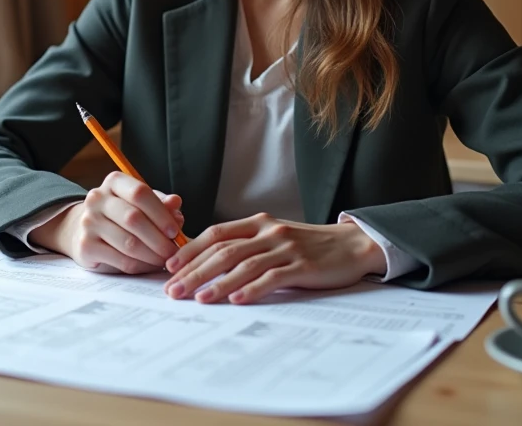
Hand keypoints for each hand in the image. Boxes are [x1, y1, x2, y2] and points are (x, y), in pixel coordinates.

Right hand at [29, 171, 184, 274]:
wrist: (85, 230)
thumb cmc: (122, 215)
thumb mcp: (142, 204)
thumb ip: (160, 204)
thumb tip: (176, 203)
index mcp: (114, 182)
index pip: (140, 193)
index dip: (161, 213)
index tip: (175, 231)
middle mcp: (97, 199)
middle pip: (133, 219)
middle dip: (159, 239)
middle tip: (173, 252)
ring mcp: (88, 222)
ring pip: (129, 243)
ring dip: (152, 255)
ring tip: (164, 260)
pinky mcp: (85, 246)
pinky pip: (121, 260)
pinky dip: (141, 266)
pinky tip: (150, 265)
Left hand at [162, 213, 386, 303]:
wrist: (351, 245)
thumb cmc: (308, 246)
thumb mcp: (274, 237)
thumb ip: (246, 245)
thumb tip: (207, 263)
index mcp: (258, 223)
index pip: (215, 234)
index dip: (190, 250)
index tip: (169, 268)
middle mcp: (268, 232)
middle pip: (223, 251)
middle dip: (195, 271)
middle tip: (173, 291)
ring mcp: (286, 248)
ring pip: (243, 265)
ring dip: (217, 283)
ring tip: (198, 299)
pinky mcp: (302, 266)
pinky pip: (272, 278)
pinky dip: (251, 289)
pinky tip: (236, 299)